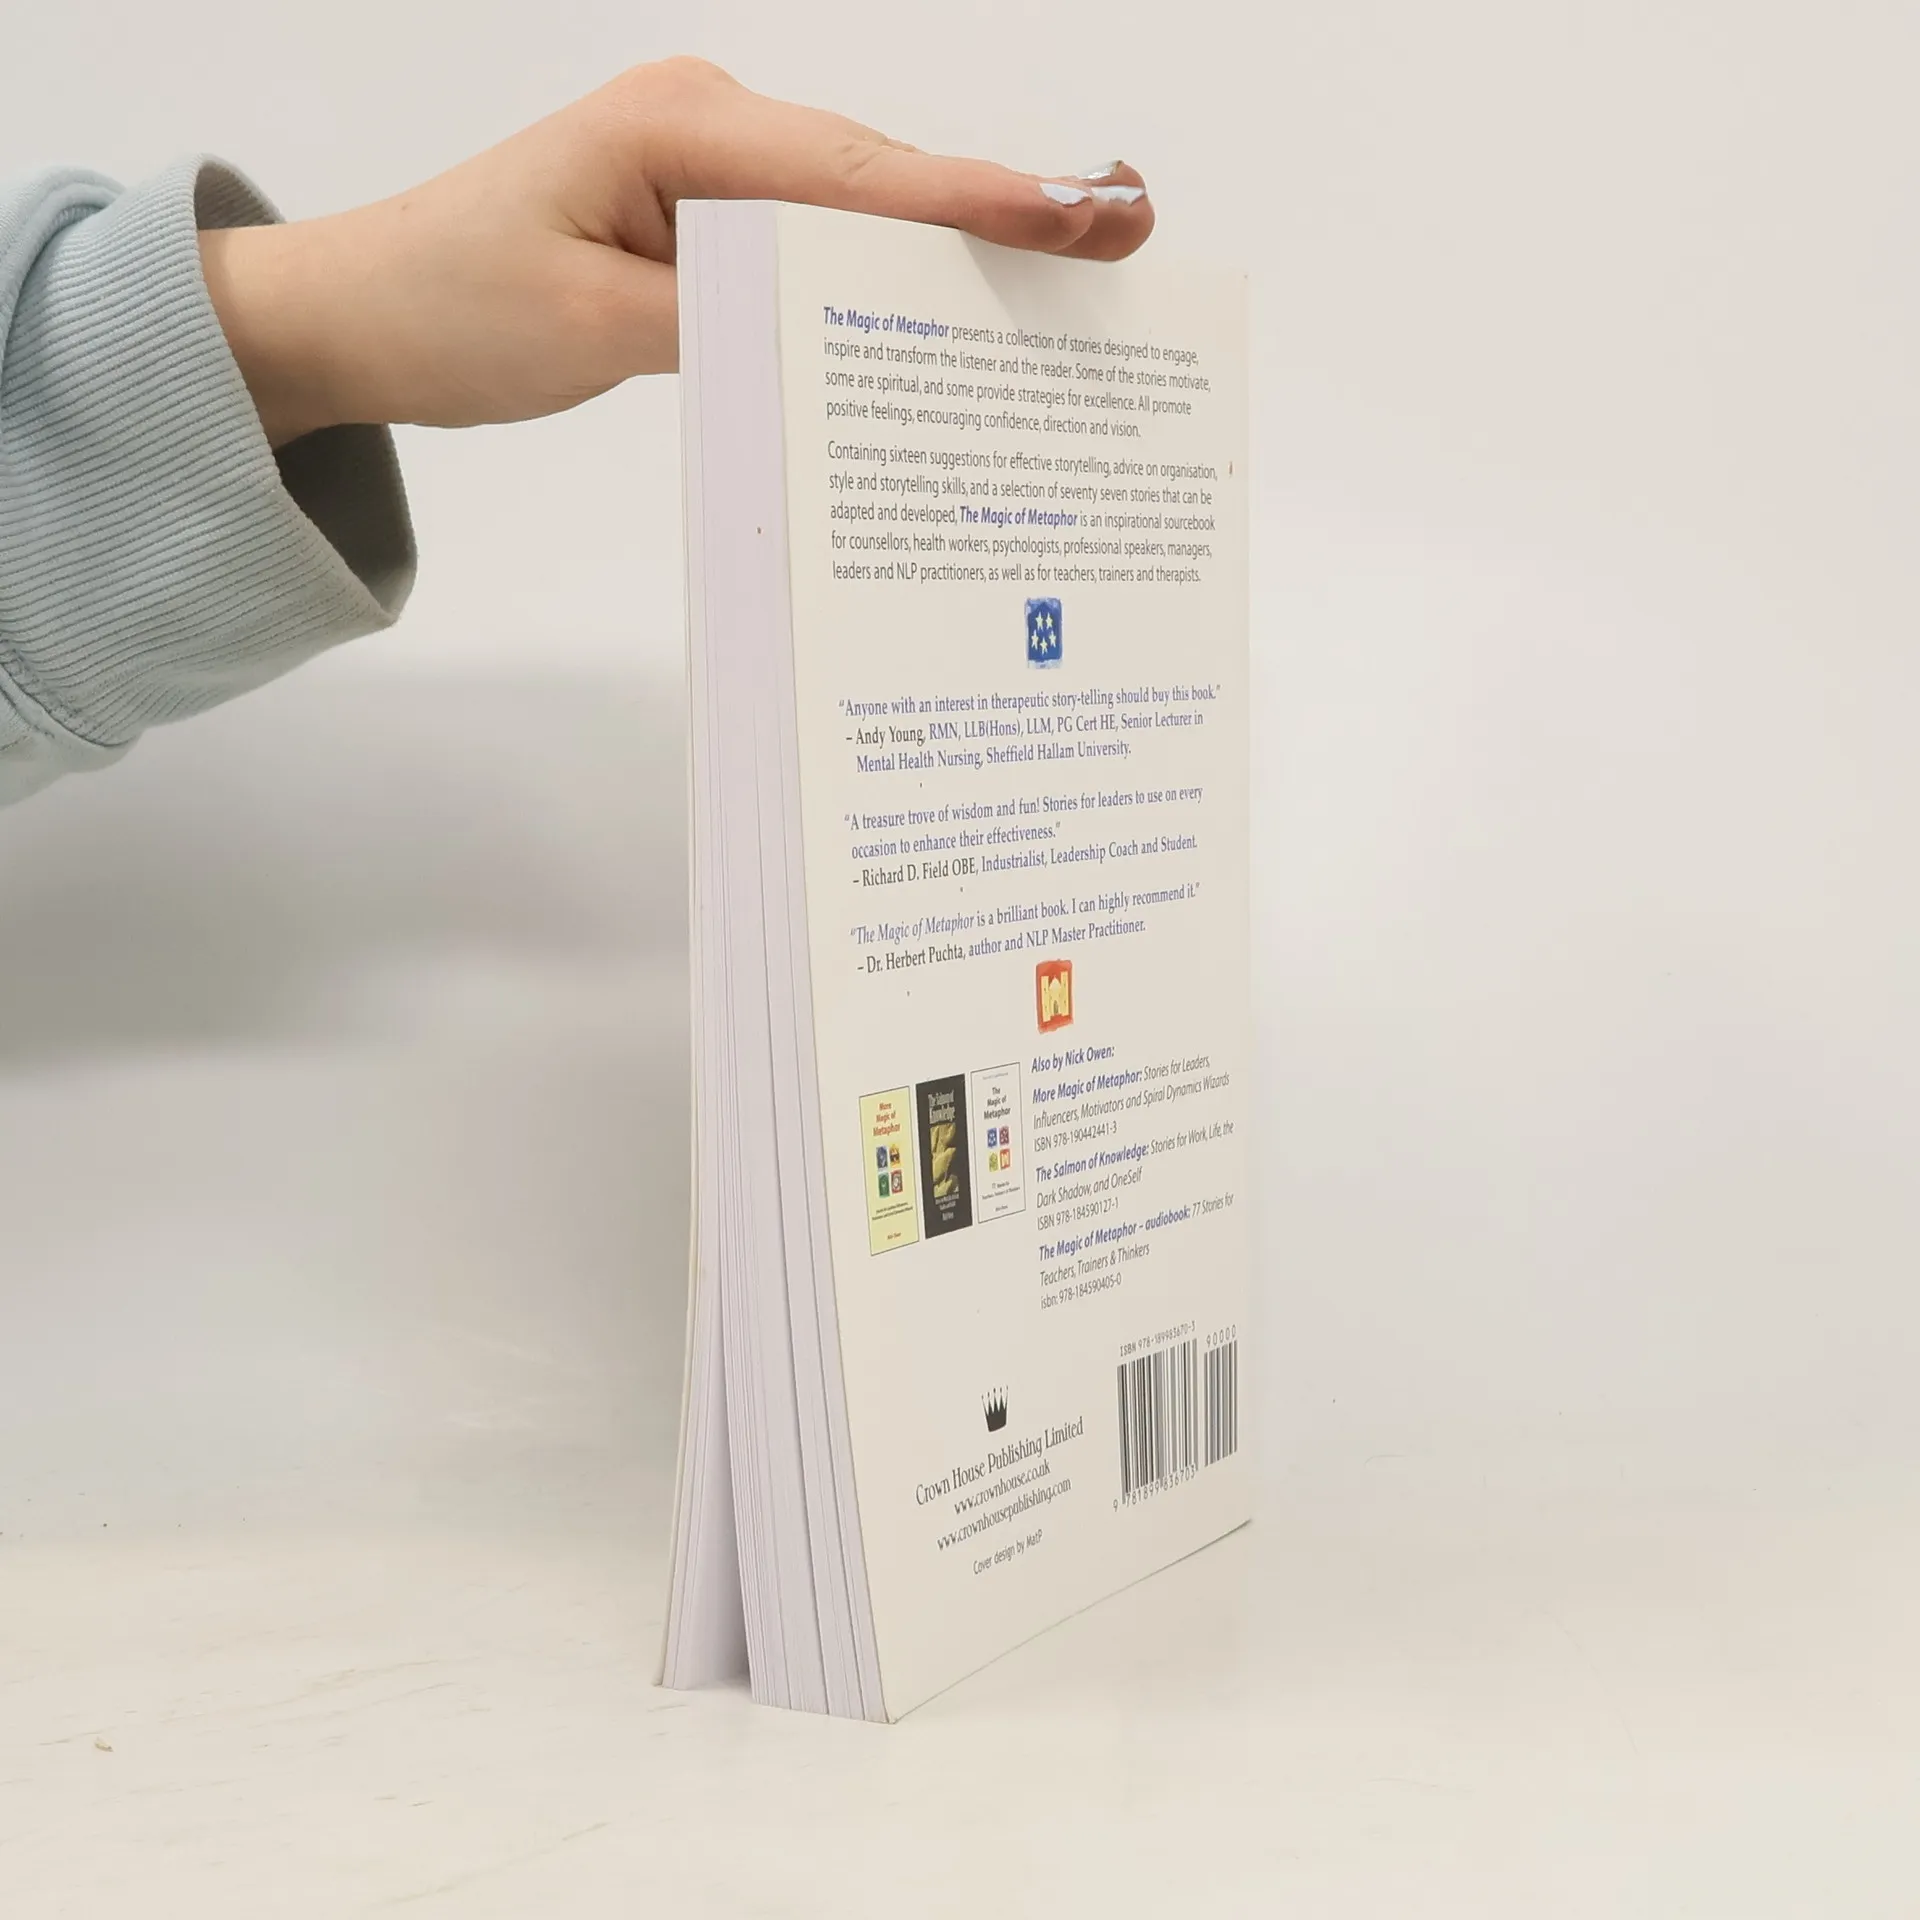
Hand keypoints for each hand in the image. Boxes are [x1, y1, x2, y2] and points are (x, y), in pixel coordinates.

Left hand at [198, 59, 1152, 445]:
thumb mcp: (592, 331)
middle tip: (1125, 230)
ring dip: (958, 245)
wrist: (360, 312)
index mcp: (678, 130)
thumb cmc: (453, 307)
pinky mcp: (706, 216)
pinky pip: (817, 244)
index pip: (854, 174)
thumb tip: (847, 332)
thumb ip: (726, 324)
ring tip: (1078, 261)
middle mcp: (707, 127)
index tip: (1077, 216)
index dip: (975, 202)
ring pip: (860, 210)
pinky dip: (887, 274)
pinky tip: (955, 302)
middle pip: (881, 178)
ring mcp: (712, 168)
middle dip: (1003, 211)